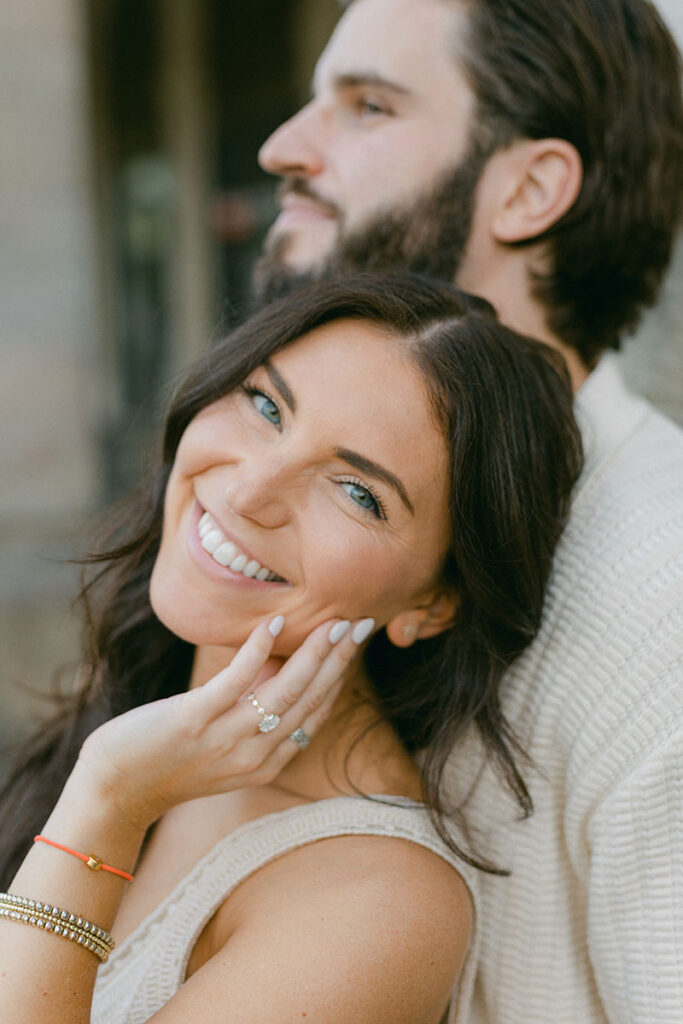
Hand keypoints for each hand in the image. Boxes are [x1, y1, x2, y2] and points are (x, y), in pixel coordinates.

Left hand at [76, 615, 373, 829]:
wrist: (117, 788)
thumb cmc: (168, 758)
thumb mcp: (223, 744)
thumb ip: (254, 714)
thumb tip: (278, 664)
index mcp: (266, 763)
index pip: (315, 714)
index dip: (338, 676)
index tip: (354, 642)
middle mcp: (254, 756)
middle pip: (309, 700)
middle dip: (339, 659)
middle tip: (361, 624)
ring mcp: (225, 740)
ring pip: (284, 691)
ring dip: (313, 654)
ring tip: (333, 623)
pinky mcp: (195, 721)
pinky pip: (236, 682)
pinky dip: (257, 652)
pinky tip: (273, 624)